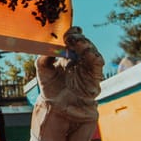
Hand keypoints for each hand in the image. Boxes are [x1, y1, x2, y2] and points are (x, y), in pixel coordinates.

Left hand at [32, 26, 103, 140]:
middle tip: (72, 35)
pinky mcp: (93, 81)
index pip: (73, 42)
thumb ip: (44, 59)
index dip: (74, 34)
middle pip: (84, 45)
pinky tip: (90, 52)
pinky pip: (97, 68)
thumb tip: (47, 49)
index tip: (71, 29)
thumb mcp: (42, 71)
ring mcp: (87, 71)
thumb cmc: (50, 89)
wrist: (55, 111)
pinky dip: (95, 58)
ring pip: (92, 54)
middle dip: (80, 38)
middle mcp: (79, 62)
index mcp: (67, 58)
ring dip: (87, 46)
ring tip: (78, 41)